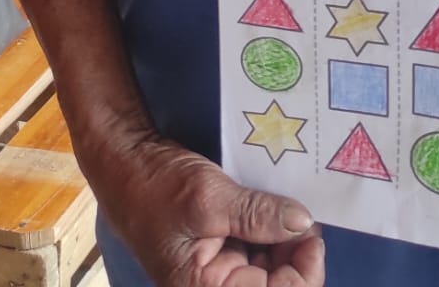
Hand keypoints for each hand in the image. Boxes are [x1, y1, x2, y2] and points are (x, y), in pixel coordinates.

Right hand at [97, 135, 324, 286]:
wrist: (125, 163)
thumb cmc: (157, 186)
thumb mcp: (209, 199)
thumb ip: (256, 214)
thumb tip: (304, 224)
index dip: (301, 272)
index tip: (313, 234)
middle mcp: (215, 284)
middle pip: (274, 284)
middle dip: (296, 254)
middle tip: (306, 215)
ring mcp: (219, 265)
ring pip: (270, 265)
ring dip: (286, 240)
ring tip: (293, 205)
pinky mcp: (222, 244)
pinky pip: (257, 245)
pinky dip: (272, 228)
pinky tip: (280, 206)